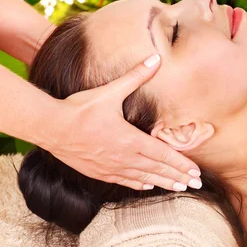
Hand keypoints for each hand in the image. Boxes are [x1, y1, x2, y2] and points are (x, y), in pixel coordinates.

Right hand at [43, 53, 201, 190]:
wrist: (50, 127)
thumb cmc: (79, 109)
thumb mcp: (110, 91)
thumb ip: (135, 76)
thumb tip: (156, 58)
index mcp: (131, 140)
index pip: (164, 155)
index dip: (181, 164)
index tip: (196, 172)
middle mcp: (124, 157)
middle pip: (158, 170)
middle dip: (179, 177)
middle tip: (196, 184)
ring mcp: (112, 167)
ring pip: (144, 178)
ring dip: (163, 183)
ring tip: (179, 188)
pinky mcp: (99, 172)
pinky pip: (125, 181)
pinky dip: (139, 184)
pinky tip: (148, 186)